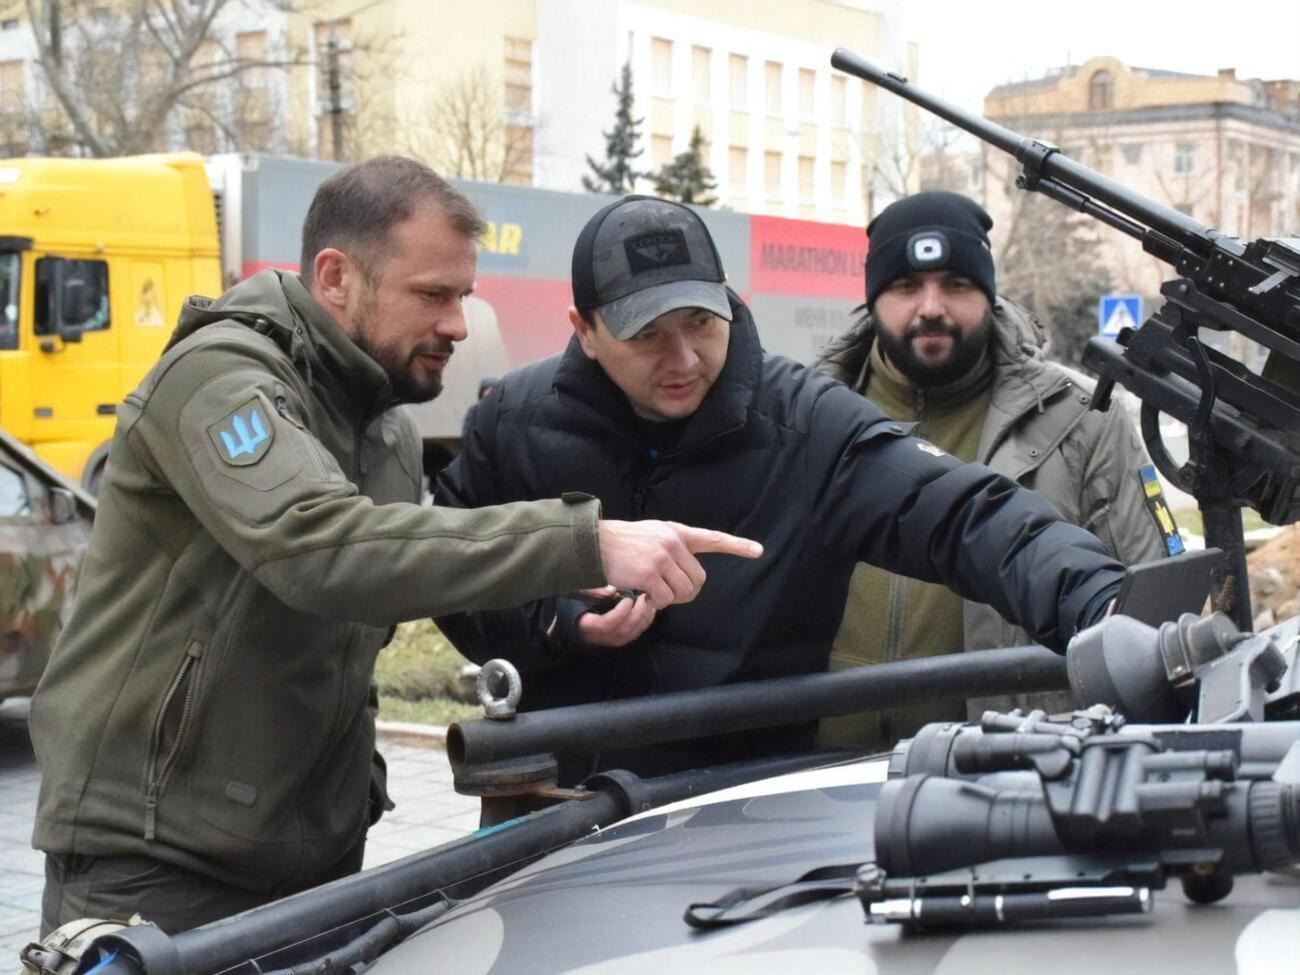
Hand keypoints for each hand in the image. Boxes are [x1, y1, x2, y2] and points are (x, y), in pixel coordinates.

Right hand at [577, 592, 656, 646]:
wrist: (580, 621)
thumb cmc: (580, 604)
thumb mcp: (582, 595)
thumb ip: (595, 591)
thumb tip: (612, 589)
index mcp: (589, 625)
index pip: (606, 623)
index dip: (620, 613)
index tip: (628, 599)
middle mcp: (602, 636)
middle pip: (624, 629)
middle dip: (637, 613)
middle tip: (643, 597)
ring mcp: (613, 640)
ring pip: (632, 633)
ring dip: (644, 617)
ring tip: (648, 600)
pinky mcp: (621, 639)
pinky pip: (636, 633)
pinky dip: (645, 621)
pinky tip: (650, 609)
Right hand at [597, 520, 762, 607]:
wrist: (595, 544)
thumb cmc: (623, 544)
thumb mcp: (653, 535)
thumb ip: (674, 549)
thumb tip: (688, 578)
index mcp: (677, 532)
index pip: (712, 538)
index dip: (737, 546)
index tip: (758, 551)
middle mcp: (673, 542)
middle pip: (698, 579)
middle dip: (686, 592)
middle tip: (668, 592)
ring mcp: (662, 558)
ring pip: (683, 592)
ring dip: (669, 599)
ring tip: (652, 590)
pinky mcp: (650, 574)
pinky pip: (665, 599)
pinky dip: (655, 602)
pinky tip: (642, 593)